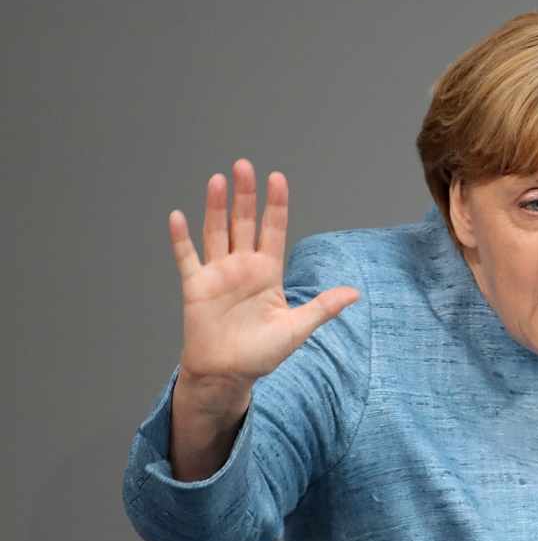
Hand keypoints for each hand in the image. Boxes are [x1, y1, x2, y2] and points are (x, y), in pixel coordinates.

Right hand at [168, 160, 359, 413]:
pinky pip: (187, 258)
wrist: (229, 374)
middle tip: (245, 166)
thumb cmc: (262, 353)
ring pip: (216, 232)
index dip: (275, 205)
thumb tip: (355, 292)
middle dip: (245, 196)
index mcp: (268, 273)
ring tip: (218, 180)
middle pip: (243, 223)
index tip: (277, 178)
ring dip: (215, 207)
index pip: (273, 231)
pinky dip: (181, 238)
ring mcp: (218, 274)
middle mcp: (242, 267)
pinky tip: (177, 216)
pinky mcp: (196, 286)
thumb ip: (323, 306)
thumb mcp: (298, 328)